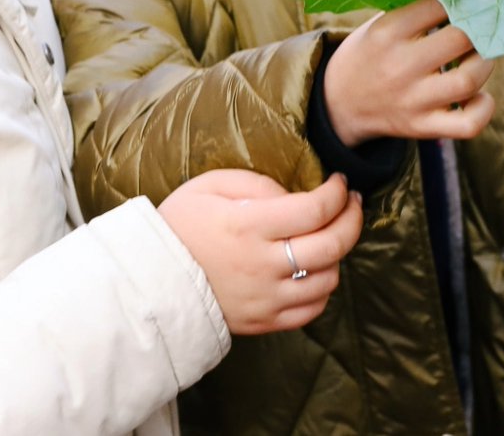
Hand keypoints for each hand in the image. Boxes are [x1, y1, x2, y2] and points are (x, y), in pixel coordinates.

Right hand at [157, 169, 362, 334]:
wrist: (150, 279)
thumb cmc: (180, 224)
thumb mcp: (210, 186)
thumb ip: (258, 184)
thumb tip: (297, 196)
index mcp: (248, 226)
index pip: (314, 210)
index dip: (337, 193)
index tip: (340, 183)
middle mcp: (262, 265)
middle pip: (332, 246)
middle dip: (352, 219)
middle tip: (351, 204)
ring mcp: (265, 298)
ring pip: (328, 280)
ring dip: (337, 255)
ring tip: (327, 236)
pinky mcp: (263, 322)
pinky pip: (312, 310)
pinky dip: (322, 288)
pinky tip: (313, 269)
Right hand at [323, 0, 493, 145]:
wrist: (339, 103)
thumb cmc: (368, 54)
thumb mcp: (378, 24)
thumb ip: (415, 10)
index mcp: (387, 32)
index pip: (439, 4)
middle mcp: (401, 66)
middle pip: (462, 38)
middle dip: (479, 28)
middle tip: (480, 26)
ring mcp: (413, 100)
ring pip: (470, 79)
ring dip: (485, 63)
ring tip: (480, 56)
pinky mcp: (422, 126)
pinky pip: (468, 124)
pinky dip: (483, 108)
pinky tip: (479, 95)